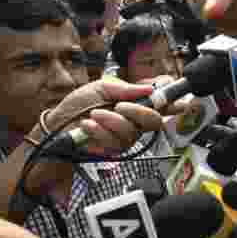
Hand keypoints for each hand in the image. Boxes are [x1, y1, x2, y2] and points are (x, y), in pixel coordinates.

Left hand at [41, 78, 167, 156]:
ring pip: (131, 131)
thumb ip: (126, 89)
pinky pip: (115, 141)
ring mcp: (126, 136)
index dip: (173, 101)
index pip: (161, 102)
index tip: (176, 100)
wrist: (60, 124)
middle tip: (120, 106)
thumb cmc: (79, 105)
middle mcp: (135, 120)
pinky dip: (99, 131)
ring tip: (94, 114)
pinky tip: (89, 125)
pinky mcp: (115, 149)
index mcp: (135, 102)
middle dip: (138, 112)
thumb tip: (149, 89)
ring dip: (110, 120)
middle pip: (154, 120)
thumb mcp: (102, 87)